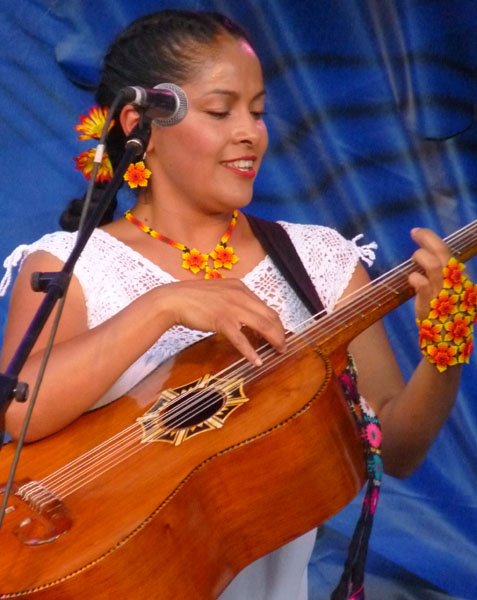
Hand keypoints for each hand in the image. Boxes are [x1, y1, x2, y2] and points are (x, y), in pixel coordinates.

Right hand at [157, 278, 286, 364]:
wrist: (173, 300)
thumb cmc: (192, 298)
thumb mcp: (219, 293)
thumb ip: (234, 301)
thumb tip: (246, 317)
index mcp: (240, 287)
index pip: (265, 305)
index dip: (275, 321)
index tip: (278, 332)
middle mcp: (240, 295)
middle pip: (270, 315)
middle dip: (280, 332)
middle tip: (283, 345)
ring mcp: (232, 307)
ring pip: (262, 325)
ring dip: (273, 340)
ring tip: (278, 351)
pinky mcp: (222, 320)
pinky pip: (241, 339)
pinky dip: (251, 351)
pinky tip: (256, 361)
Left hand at [409, 228, 451, 319]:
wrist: (447, 339)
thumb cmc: (447, 313)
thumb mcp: (450, 291)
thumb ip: (441, 275)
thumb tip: (425, 257)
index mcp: (460, 276)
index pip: (447, 252)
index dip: (432, 239)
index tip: (419, 233)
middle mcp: (454, 280)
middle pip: (442, 252)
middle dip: (427, 238)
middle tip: (414, 232)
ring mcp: (443, 290)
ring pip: (432, 264)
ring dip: (420, 257)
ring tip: (414, 259)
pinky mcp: (430, 301)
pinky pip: (421, 282)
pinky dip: (414, 277)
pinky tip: (412, 279)